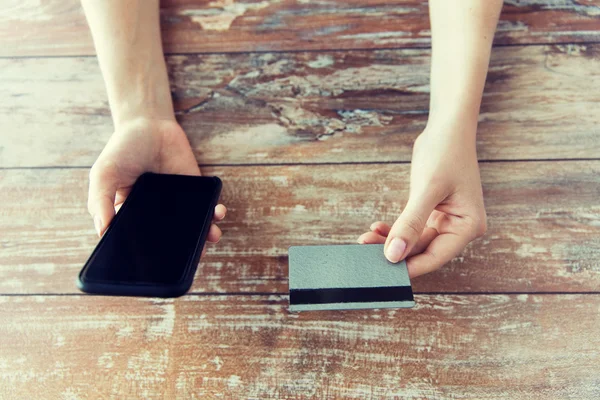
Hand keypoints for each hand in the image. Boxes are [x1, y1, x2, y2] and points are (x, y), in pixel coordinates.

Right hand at [88, 118, 225, 256]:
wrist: (149, 123)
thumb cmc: (122, 151)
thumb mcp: (103, 174)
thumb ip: (100, 201)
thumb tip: (102, 232)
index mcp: (131, 218)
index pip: (140, 245)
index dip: (148, 258)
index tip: (156, 269)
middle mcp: (156, 217)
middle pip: (171, 242)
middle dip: (182, 253)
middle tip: (190, 260)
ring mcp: (178, 206)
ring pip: (193, 230)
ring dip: (204, 236)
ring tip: (210, 238)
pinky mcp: (196, 193)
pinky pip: (207, 209)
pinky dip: (214, 214)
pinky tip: (217, 213)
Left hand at [358, 123, 486, 277]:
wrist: (447, 128)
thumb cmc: (445, 153)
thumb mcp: (426, 190)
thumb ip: (410, 224)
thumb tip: (394, 254)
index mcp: (467, 226)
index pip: (435, 257)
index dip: (409, 266)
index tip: (383, 272)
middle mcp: (459, 227)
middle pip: (423, 251)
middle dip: (394, 252)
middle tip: (364, 251)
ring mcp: (446, 221)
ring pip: (414, 242)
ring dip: (390, 241)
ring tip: (365, 238)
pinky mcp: (433, 213)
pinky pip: (411, 229)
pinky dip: (395, 229)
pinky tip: (377, 227)